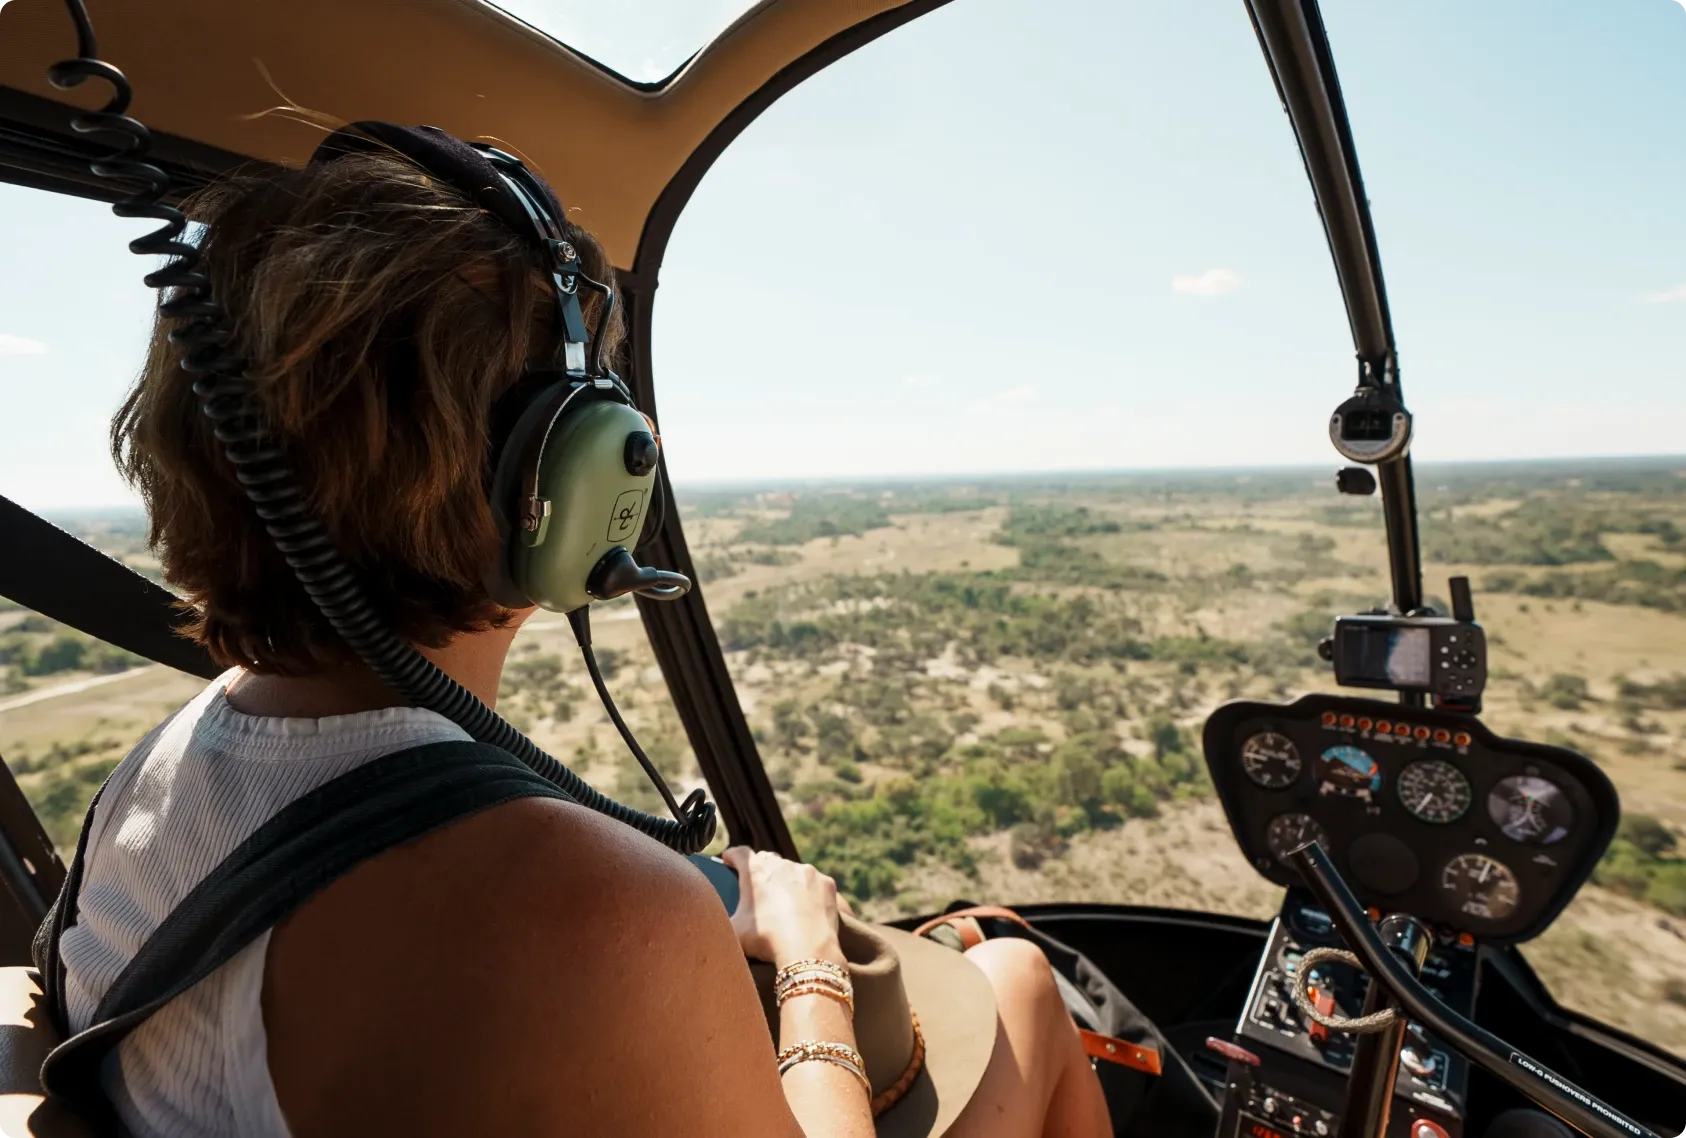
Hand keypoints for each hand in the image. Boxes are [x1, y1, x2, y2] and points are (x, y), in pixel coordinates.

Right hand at [721, 846, 844, 966]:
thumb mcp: (734, 931)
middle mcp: (781, 864)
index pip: (739, 854)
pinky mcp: (826, 883)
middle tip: (757, 889)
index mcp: (755, 870)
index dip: (732, 857)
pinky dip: (810, 893)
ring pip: (793, 871)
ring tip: (784, 904)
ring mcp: (807, 871)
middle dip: (761, 871)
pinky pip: (815, 884)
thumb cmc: (766, 939)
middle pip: (767, 860)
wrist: (807, 949)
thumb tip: (714, 920)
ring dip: (787, 882)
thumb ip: (723, 918)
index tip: (728, 860)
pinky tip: (807, 909)